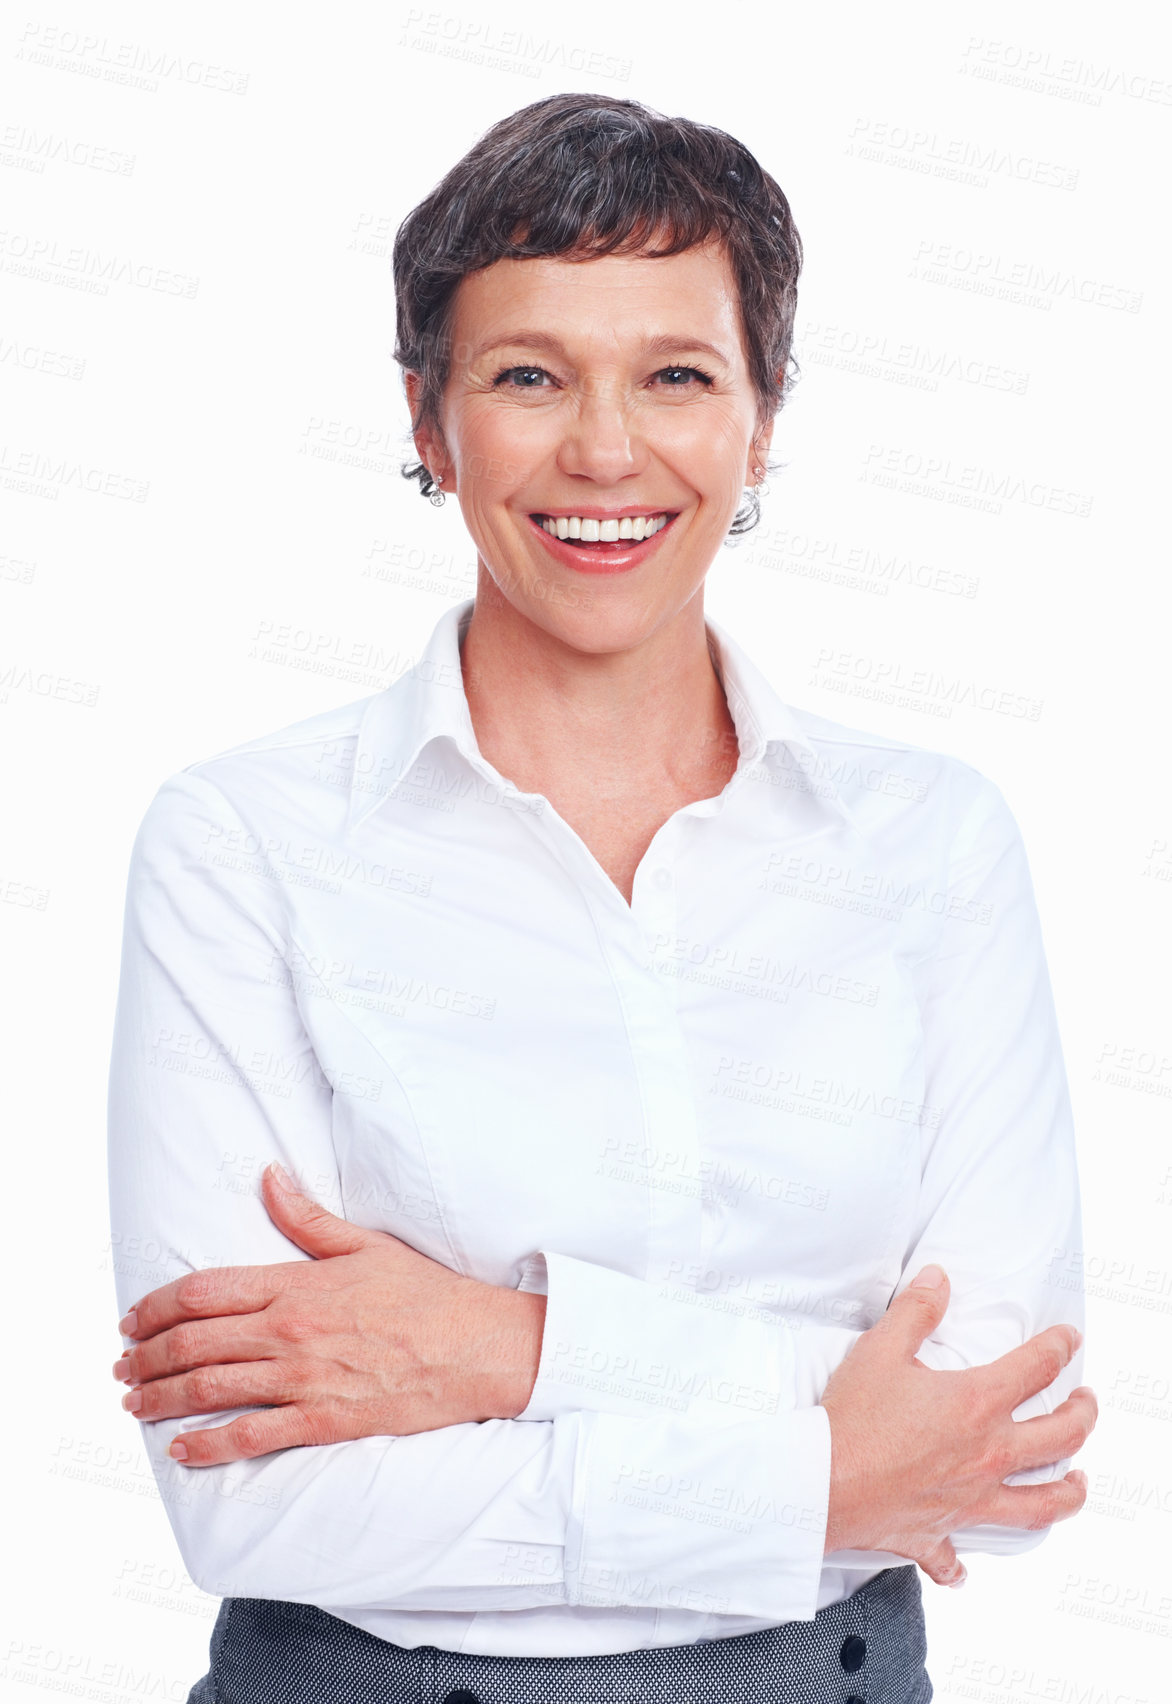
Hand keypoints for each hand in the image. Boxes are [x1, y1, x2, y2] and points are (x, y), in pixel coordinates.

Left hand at [111, 1162, 546, 1465]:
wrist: (478, 1347)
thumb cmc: (427, 1294)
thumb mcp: (366, 1244)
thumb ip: (307, 1218)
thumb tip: (267, 1177)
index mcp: (296, 1283)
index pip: (202, 1292)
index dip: (155, 1307)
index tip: (132, 1320)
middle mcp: (290, 1331)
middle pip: (193, 1342)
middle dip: (145, 1356)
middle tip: (121, 1366)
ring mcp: (304, 1379)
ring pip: (210, 1388)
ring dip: (161, 1397)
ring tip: (135, 1401)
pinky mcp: (323, 1421)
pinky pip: (250, 1435)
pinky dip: (207, 1445)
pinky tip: (181, 1449)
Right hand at [819, 1264, 1095, 1587]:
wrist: (823, 1483)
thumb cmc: (853, 1418)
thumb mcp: (881, 1349)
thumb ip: (915, 1311)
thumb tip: (938, 1280)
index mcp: (976, 1405)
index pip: (1035, 1369)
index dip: (1059, 1348)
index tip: (1070, 1339)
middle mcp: (986, 1455)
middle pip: (1060, 1438)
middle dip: (1083, 1416)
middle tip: (1086, 1403)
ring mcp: (969, 1500)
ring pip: (1040, 1505)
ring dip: (1067, 1492)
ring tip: (1078, 1482)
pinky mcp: (938, 1532)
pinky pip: (955, 1558)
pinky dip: (959, 1566)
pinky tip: (963, 1568)